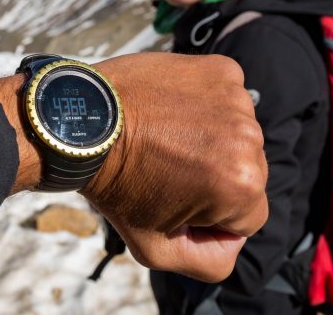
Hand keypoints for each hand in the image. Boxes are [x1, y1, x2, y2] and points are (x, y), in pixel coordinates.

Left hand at [82, 53, 268, 282]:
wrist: (83, 122)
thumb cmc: (116, 184)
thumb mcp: (157, 250)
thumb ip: (210, 263)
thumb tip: (233, 242)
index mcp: (242, 186)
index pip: (249, 218)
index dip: (210, 217)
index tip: (175, 199)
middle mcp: (249, 138)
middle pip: (249, 173)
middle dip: (215, 177)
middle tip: (168, 168)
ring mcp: (237, 98)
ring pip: (238, 134)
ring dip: (212, 139)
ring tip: (168, 137)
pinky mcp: (222, 69)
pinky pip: (228, 99)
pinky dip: (207, 104)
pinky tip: (172, 110)